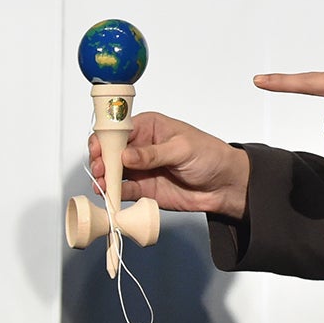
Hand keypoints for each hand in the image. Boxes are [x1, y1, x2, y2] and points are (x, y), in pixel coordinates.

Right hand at [88, 112, 250, 219]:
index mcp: (150, 127)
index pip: (120, 129)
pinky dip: (114, 194)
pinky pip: (123, 191)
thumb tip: (126, 154)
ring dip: (104, 177)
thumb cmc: (211, 156)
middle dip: (101, 159)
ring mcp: (140, 168)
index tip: (98, 148)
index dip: (106, 138)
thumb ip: (153, 153)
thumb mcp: (183, 149)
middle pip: (110, 151)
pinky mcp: (143, 188)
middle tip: (100, 169)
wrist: (225, 185)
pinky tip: (110, 196)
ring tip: (103, 184)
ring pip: (113, 172)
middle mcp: (141, 146)